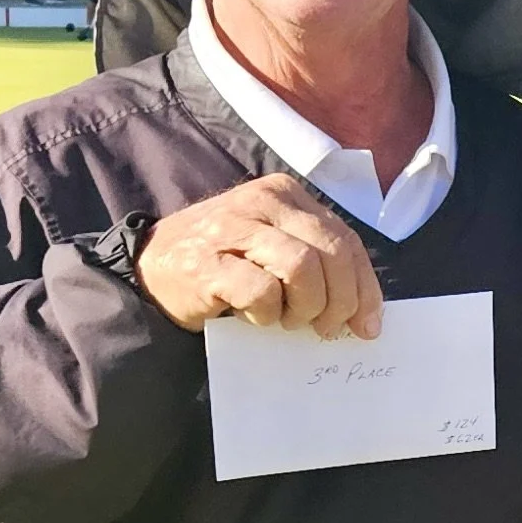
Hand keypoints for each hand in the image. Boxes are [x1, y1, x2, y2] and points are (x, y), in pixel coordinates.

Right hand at [134, 173, 381, 338]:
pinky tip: (256, 317)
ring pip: (302, 268)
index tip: (368, 324)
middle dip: (341, 300)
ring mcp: (233, 228)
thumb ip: (317, 262)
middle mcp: (262, 201)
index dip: (365, 286)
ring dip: (305, 306)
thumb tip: (364, 311)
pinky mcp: (208, 262)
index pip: (345, 238)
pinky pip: (261, 291)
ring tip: (289, 320)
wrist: (153, 267)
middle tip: (327, 328)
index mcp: (286, 194)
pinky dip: (267, 313)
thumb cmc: (226, 262)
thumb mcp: (275, 247)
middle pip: (330, 252)